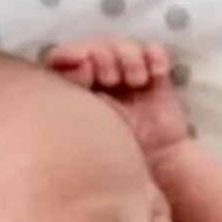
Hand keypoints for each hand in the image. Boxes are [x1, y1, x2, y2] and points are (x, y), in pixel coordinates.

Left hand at [45, 36, 189, 154]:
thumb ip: (73, 96)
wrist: (155, 174)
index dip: (72, 54)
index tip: (82, 64)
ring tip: (136, 80)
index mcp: (75, 95)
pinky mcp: (156, 82)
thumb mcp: (84, 125)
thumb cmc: (111, 156)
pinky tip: (157, 71)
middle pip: (95, 47)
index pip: (64, 60)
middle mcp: (99, 84)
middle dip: (102, 55)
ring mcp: (127, 81)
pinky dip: (155, 56)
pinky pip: (154, 54)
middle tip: (111, 77)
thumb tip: (73, 68)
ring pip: (123, 48)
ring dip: (128, 56)